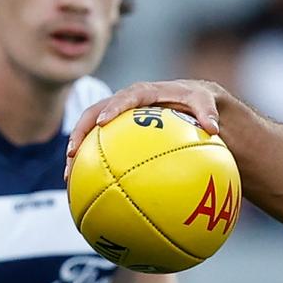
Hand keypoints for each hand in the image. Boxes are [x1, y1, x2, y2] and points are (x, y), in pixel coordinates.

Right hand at [64, 79, 223, 179]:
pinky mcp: (118, 134)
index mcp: (143, 93)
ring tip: (68, 177)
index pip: (125, 97)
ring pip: (91, 134)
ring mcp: (118, 119)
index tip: (103, 123)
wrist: (191, 101)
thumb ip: (207, 111)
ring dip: (77, 153)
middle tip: (72, 154)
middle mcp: (125, 104)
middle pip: (94, 115)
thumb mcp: (205, 100)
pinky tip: (88, 189)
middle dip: (80, 133)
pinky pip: (101, 149)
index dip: (112, 108)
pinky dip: (93, 166)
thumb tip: (213, 128)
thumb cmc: (197, 100)